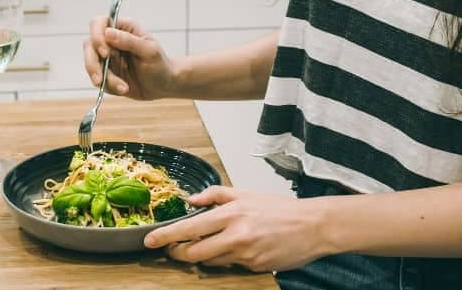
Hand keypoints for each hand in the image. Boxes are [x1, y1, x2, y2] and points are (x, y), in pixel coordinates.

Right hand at [83, 14, 177, 100]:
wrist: (164, 85)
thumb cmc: (160, 64)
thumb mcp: (149, 51)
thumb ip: (129, 41)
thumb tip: (108, 33)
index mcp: (123, 28)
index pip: (99, 23)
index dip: (97, 35)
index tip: (105, 52)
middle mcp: (111, 41)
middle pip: (89, 45)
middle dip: (92, 63)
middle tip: (100, 79)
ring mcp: (107, 58)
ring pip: (91, 64)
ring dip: (105, 79)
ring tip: (124, 88)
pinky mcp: (106, 73)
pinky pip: (99, 80)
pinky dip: (110, 87)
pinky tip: (125, 89)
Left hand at [143, 186, 327, 272]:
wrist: (310, 225)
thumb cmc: (278, 208)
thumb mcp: (245, 193)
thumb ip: (215, 195)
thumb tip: (191, 200)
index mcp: (231, 213)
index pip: (189, 228)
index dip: (167, 236)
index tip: (150, 241)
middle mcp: (235, 234)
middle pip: (194, 252)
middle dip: (178, 253)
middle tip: (170, 249)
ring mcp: (244, 254)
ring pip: (209, 262)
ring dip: (200, 257)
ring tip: (201, 247)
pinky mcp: (253, 268)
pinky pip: (228, 266)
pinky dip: (223, 260)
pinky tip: (229, 250)